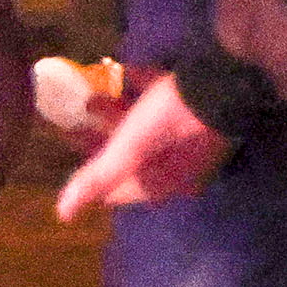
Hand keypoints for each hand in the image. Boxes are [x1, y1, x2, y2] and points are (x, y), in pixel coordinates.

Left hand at [57, 74, 230, 221]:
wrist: (222, 86)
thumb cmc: (169, 121)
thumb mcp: (128, 149)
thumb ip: (98, 177)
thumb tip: (64, 214)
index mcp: (161, 182)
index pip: (118, 192)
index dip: (90, 178)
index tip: (66, 162)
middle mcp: (176, 168)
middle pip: (128, 161)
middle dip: (99, 143)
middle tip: (71, 123)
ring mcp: (188, 142)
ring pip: (143, 133)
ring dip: (115, 116)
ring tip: (89, 96)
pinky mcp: (196, 116)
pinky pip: (161, 106)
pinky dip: (140, 93)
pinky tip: (125, 73)